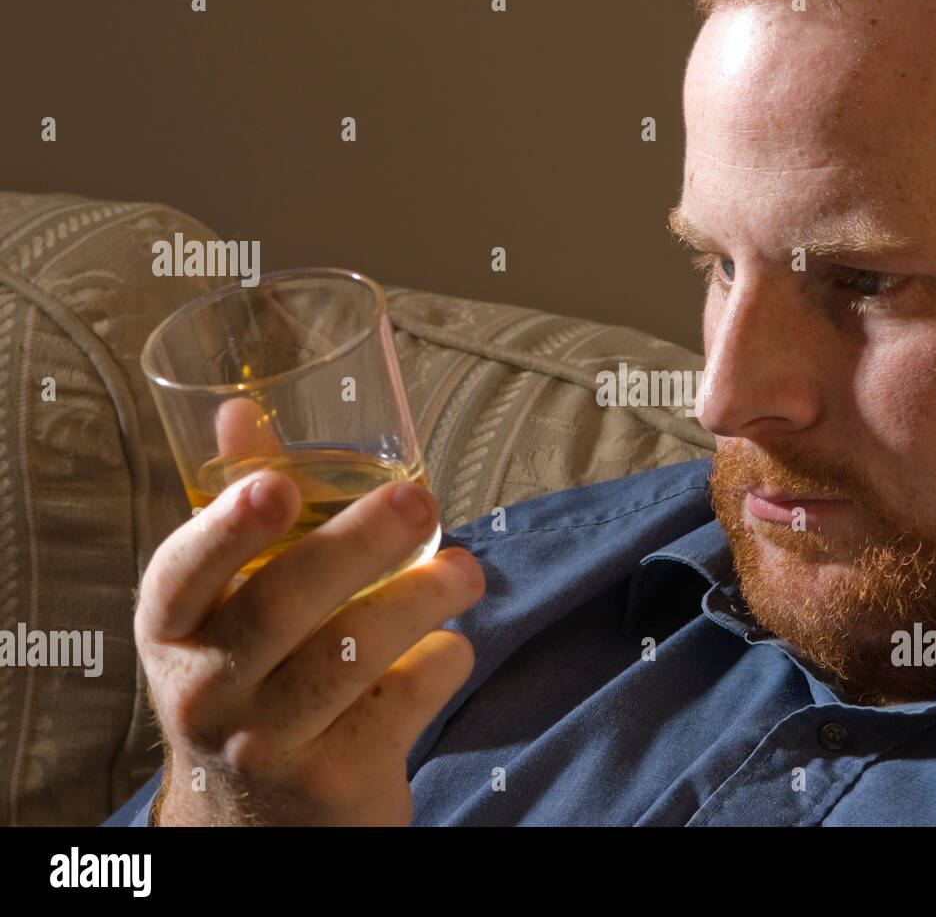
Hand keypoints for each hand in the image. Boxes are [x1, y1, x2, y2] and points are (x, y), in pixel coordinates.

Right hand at [136, 400, 483, 824]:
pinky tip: (448, 646)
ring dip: (425, 596)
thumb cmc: (251, 679)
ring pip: (357, 650)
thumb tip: (241, 409)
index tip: (274, 484)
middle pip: (286, 603)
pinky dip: (444, 660)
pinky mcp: (336, 779)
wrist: (261, 822)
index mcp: (173, 631)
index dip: (225, 528)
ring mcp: (268, 742)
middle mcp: (207, 691)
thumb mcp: (226, 608)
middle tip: (422, 500)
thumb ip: (239, 510)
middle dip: (362, 541)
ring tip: (465, 570)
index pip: (182, 575)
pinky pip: (406, 699)